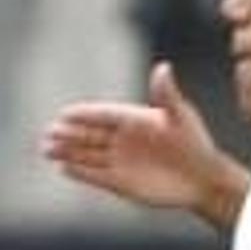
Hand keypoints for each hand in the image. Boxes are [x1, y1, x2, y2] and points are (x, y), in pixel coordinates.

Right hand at [39, 63, 235, 219]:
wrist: (203, 180)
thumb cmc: (195, 144)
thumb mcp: (181, 116)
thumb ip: (166, 94)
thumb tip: (162, 67)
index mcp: (135, 120)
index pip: (103, 115)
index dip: (84, 115)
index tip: (64, 114)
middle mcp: (124, 140)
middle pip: (90, 134)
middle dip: (68, 134)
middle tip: (48, 133)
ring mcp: (121, 161)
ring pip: (87, 154)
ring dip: (67, 151)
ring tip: (46, 149)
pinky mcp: (120, 182)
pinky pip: (94, 175)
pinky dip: (79, 172)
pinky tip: (63, 168)